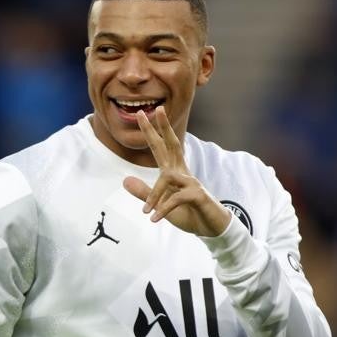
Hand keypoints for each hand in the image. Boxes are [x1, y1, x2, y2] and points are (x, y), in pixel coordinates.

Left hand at [122, 106, 230, 237]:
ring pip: (167, 179)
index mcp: (174, 171)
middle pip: (173, 145)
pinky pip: (176, 199)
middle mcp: (183, 172)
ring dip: (154, 196)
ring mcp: (191, 182)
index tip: (143, 114)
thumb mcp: (161, 205)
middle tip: (156, 109)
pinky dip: (164, 210)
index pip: (161, 147)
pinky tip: (154, 219)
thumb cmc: (188, 213)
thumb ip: (145, 193)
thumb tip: (125, 181)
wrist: (211, 227)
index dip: (152, 131)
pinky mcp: (197, 195)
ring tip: (146, 211)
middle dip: (164, 128)